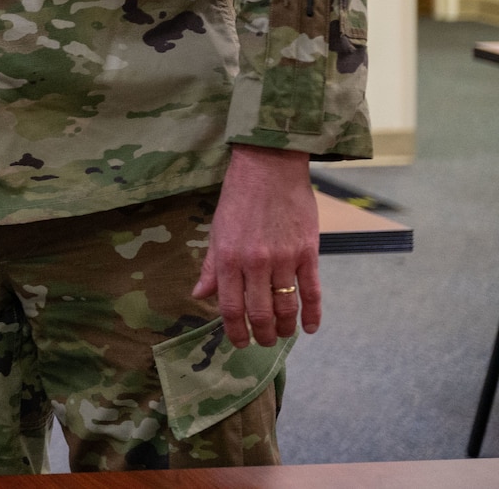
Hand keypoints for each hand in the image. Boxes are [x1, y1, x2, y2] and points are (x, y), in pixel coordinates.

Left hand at [193, 145, 319, 347]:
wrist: (269, 169)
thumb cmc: (239, 198)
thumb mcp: (217, 230)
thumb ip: (212, 267)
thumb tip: (199, 295)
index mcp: (228, 258)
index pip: (230, 306)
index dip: (235, 330)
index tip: (240, 342)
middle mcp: (255, 263)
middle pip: (261, 312)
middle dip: (262, 334)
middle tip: (263, 342)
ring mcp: (284, 259)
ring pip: (287, 307)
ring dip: (285, 328)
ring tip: (283, 336)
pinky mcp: (308, 252)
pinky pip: (312, 291)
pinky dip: (313, 314)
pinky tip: (310, 328)